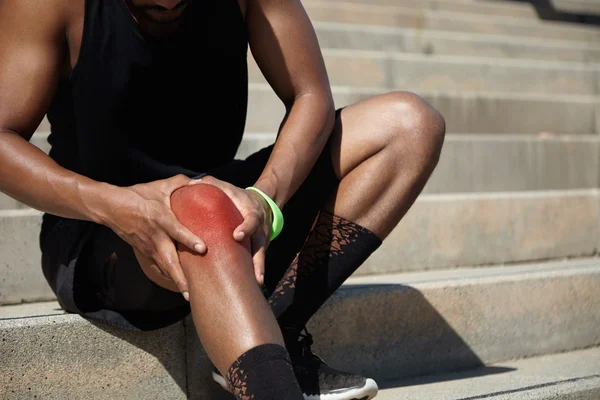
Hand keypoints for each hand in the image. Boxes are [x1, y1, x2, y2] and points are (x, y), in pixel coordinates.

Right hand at [101, 174, 206, 299]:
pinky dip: (167, 276)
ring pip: (163, 268)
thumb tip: (201, 182)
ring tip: (188, 296)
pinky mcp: (144, 252)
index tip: (203, 249)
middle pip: (169, 260)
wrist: (111, 207)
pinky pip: (157, 267)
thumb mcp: (160, 186)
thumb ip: (181, 183)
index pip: (177, 231)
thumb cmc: (138, 195)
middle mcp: (155, 236)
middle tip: (192, 291)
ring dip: (175, 281)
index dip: (190, 240)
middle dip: (180, 277)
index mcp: (161, 219)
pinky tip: (178, 286)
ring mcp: (148, 247)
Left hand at [192, 176, 271, 284]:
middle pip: (260, 243)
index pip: (251, 219)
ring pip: (261, 255)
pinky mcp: (260, 248)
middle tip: (252, 271)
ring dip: (258, 269)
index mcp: (252, 212)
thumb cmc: (239, 196)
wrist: (263, 203)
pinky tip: (253, 285)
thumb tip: (190, 184)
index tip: (236, 236)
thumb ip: (212, 185)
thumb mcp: (229, 188)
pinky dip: (257, 272)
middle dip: (256, 258)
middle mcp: (260, 228)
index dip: (245, 227)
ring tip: (256, 283)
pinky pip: (258, 260)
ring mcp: (262, 239)